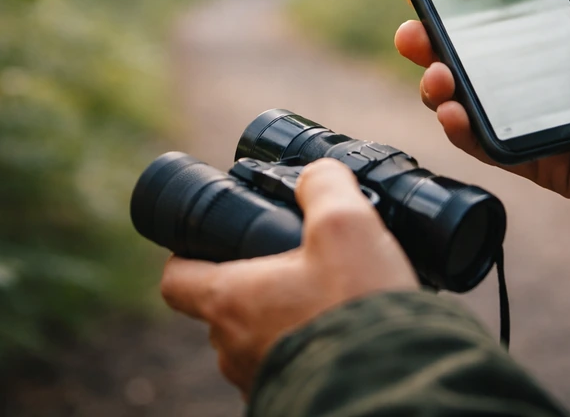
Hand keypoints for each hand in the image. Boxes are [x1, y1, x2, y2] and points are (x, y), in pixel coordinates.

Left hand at [160, 159, 417, 394]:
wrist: (393, 388)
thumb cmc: (357, 308)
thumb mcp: (346, 223)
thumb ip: (324, 185)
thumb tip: (317, 175)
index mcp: (229, 300)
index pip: (176, 279)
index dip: (186, 254)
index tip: (210, 241)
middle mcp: (232, 347)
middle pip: (222, 306)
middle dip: (252, 282)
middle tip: (291, 261)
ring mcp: (259, 380)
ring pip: (254, 339)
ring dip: (281, 317)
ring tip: (326, 297)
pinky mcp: (291, 398)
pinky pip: (286, 365)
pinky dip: (305, 346)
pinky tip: (341, 331)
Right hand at [395, 0, 569, 216]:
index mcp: (569, 45)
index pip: (503, 26)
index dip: (464, 13)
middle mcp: (546, 83)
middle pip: (475, 65)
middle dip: (433, 48)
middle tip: (411, 33)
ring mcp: (540, 123)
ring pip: (473, 105)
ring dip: (441, 88)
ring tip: (434, 73)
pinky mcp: (542, 161)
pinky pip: (493, 147)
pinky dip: (464, 131)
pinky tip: (451, 109)